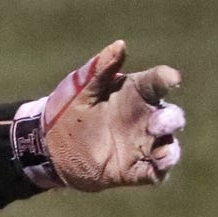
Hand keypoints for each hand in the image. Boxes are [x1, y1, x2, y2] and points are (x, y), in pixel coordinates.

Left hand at [20, 41, 184, 190]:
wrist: (46, 146)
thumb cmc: (66, 110)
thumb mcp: (80, 88)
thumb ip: (100, 69)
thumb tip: (120, 45)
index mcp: (134, 94)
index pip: (157, 83)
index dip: (167, 79)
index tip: (171, 79)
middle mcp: (144, 118)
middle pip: (170, 116)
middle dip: (171, 119)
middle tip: (157, 122)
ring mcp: (141, 144)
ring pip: (168, 145)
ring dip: (170, 148)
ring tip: (164, 152)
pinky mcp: (134, 169)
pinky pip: (155, 171)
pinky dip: (161, 169)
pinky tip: (159, 165)